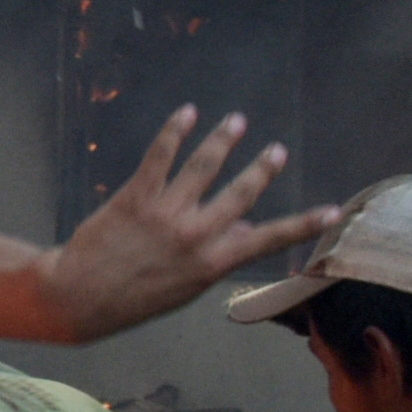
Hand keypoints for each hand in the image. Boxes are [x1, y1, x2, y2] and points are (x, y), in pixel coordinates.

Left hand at [33, 107, 335, 344]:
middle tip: (277, 150)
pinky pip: (160, 155)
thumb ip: (215, 257)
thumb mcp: (184, 288)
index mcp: (213, 263)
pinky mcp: (136, 196)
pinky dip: (176, 130)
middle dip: (263, 169)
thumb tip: (244, 228)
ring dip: (223, 139)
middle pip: (241, 193)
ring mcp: (166, 213)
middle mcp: (195, 236)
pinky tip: (187, 113)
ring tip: (236, 122)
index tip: (334, 212)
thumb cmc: (133, 298)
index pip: (270, 239)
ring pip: (204, 166)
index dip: (304, 224)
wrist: (78, 297)